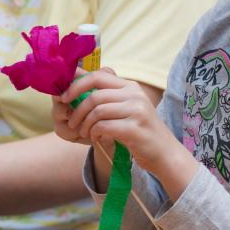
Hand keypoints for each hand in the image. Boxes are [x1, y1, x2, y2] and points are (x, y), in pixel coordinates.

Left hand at [58, 69, 178, 175]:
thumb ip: (107, 95)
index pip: (98, 76)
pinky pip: (104, 126)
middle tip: (72, 121)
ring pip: (97, 111)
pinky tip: (96, 138)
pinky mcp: (135, 128)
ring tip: (84, 133)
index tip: (65, 97)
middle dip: (78, 109)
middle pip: (95, 94)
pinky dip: (94, 133)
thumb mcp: (127, 108)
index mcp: (130, 86)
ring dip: (85, 124)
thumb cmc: (140, 130)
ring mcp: (137, 111)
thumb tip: (78, 77)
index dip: (77, 85)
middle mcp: (135, 95)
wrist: (165, 153)